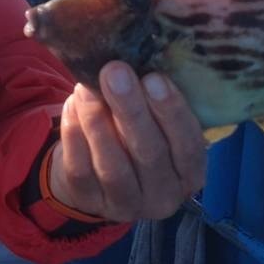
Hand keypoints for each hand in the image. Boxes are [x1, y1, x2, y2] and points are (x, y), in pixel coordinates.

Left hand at [48, 63, 206, 222]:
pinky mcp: (89, 202)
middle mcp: (163, 197)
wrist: (98, 173)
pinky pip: (81, 169)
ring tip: (87, 87)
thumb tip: (141, 57)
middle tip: (115, 72)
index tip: (155, 78)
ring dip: (98, 121)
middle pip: (149, 155)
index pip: (188, 147)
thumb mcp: (159, 124)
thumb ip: (157, 101)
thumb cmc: (138, 136)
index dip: (172, 112)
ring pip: (112, 166)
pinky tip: (73, 104)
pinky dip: (75, 134)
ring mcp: (126, 206)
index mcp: (190, 174)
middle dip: (131, 110)